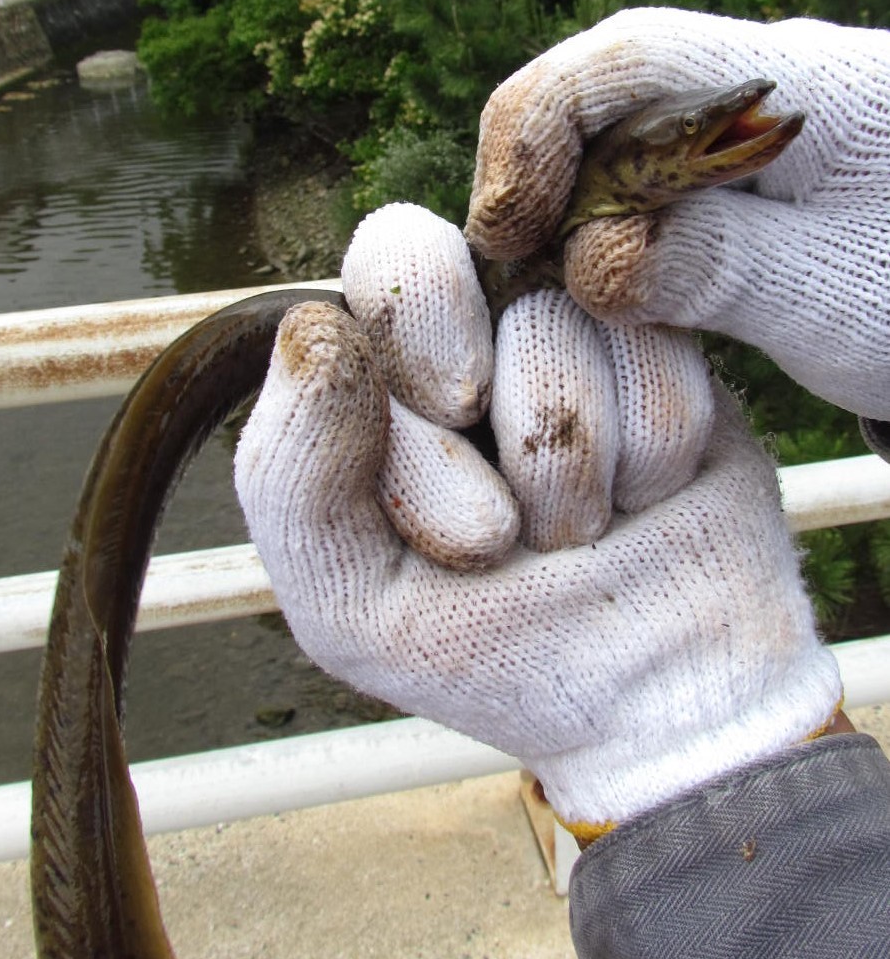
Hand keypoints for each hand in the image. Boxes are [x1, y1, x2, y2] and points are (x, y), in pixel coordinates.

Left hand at [234, 205, 840, 836]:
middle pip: (435, 260)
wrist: (652, 698)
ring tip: (575, 532)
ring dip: (568, 474)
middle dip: (473, 413)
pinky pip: (656, 352)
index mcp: (371, 371)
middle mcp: (463, 323)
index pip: (368, 283)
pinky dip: (651, 453)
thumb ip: (291, 477)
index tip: (456, 519)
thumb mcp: (350, 600)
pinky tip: (647, 499)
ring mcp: (568, 322)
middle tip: (504, 524)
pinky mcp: (666, 341)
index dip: (408, 378)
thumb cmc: (483, 651)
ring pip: (553, 319)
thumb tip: (316, 328)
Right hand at [470, 7, 889, 421]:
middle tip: (515, 274)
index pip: (632, 56)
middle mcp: (768, 77)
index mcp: (802, 81)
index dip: (538, 130)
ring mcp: (754, 122)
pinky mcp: (746, 169)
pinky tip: (606, 284)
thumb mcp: (831, 298)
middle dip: (540, 176)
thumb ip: (711, 266)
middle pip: (609, 92)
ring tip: (552, 288)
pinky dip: (609, 226)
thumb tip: (588, 258)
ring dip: (569, 209)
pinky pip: (650, 177)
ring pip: (620, 138)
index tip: (508, 233)